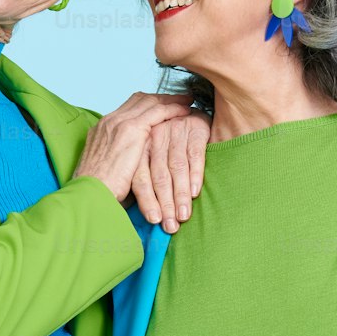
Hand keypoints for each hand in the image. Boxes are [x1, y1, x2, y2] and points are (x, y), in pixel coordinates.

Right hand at [72, 92, 201, 209]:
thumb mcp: (107, 171)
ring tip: (186, 101)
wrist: (89, 193)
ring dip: (170, 100)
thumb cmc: (98, 191)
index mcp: (102, 130)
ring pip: (150, 102)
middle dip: (160, 98)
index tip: (161, 107)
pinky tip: (185, 111)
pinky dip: (173, 109)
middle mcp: (110, 121)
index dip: (146, 106)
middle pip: (139, 100)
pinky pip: (158, 112)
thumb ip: (119, 162)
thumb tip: (132, 170)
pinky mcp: (131, 129)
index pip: (127, 109)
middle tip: (178, 99)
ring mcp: (119, 123)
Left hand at [129, 108, 209, 232]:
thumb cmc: (171, 140)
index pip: (141, 178)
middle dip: (165, 204)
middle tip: (171, 226)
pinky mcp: (195, 129)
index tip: (154, 221)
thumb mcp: (152, 155)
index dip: (147, 200)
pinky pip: (194, 155)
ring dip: (180, 195)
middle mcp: (156, 139)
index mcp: (141, 147)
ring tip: (183, 216)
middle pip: (158, 176)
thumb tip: (146, 215)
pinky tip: (195, 192)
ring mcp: (175, 133)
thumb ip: (146, 179)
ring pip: (176, 168)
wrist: (191, 110)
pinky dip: (194, 175)